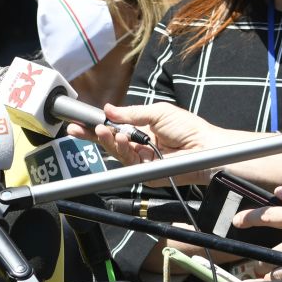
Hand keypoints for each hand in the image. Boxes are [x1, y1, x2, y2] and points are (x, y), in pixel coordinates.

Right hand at [68, 102, 232, 185]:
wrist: (205, 147)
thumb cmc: (189, 129)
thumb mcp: (158, 112)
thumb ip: (132, 113)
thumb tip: (109, 109)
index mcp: (142, 130)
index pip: (114, 127)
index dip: (99, 124)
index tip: (84, 120)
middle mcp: (139, 145)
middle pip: (110, 141)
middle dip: (92, 135)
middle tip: (77, 129)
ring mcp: (141, 160)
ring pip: (116, 152)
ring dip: (107, 140)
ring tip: (102, 130)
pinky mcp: (144, 172)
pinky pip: (127, 161)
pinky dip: (121, 149)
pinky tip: (120, 137)